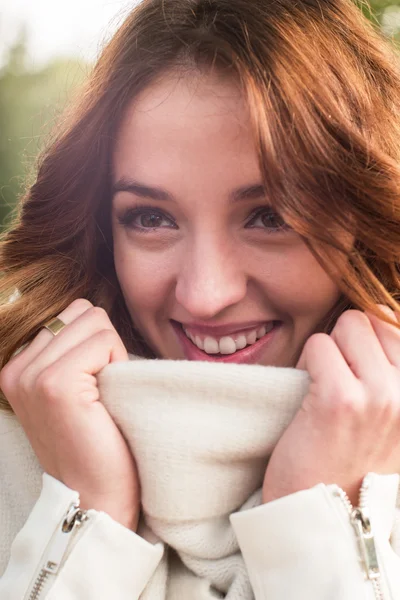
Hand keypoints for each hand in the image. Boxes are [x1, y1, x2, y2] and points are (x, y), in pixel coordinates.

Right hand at [0, 299, 139, 529]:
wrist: (93, 496)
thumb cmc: (94, 441)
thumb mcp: (70, 389)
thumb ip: (70, 350)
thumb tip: (96, 312)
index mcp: (16, 367)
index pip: (70, 313)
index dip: (96, 343)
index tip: (93, 384)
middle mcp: (16, 368)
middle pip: (83, 311)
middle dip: (104, 343)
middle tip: (101, 388)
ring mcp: (32, 376)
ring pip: (95, 321)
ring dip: (112, 352)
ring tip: (103, 392)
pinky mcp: (55, 384)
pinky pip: (104, 341)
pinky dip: (118, 362)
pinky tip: (108, 397)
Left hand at [263, 306, 399, 505]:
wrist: (323, 517)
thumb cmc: (348, 464)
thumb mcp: (388, 421)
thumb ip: (387, 376)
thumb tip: (377, 317)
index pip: (395, 324)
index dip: (364, 341)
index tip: (352, 371)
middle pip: (371, 319)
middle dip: (345, 341)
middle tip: (334, 379)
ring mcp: (379, 396)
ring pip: (347, 324)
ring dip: (326, 351)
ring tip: (322, 387)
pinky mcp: (340, 399)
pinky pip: (318, 345)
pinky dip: (306, 363)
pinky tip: (307, 396)